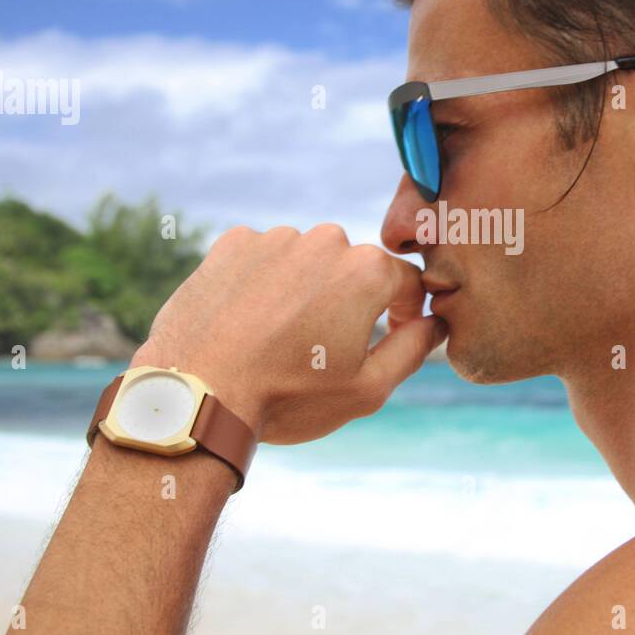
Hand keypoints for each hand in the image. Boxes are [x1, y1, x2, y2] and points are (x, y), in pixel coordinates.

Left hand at [130, 224, 445, 444]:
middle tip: (323, 350)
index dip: (405, 315)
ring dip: (305, 291)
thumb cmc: (289, 397)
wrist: (199, 395)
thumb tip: (435, 322)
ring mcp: (275, 238)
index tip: (387, 342)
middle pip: (354, 270)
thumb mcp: (368, 389)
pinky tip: (250, 322)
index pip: (407, 284)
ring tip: (280, 340)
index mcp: (366, 271)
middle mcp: (325, 240)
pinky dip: (264, 283)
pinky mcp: (232, 244)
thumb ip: (414, 348)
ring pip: (308, 262)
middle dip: (349, 303)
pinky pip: (264, 258)